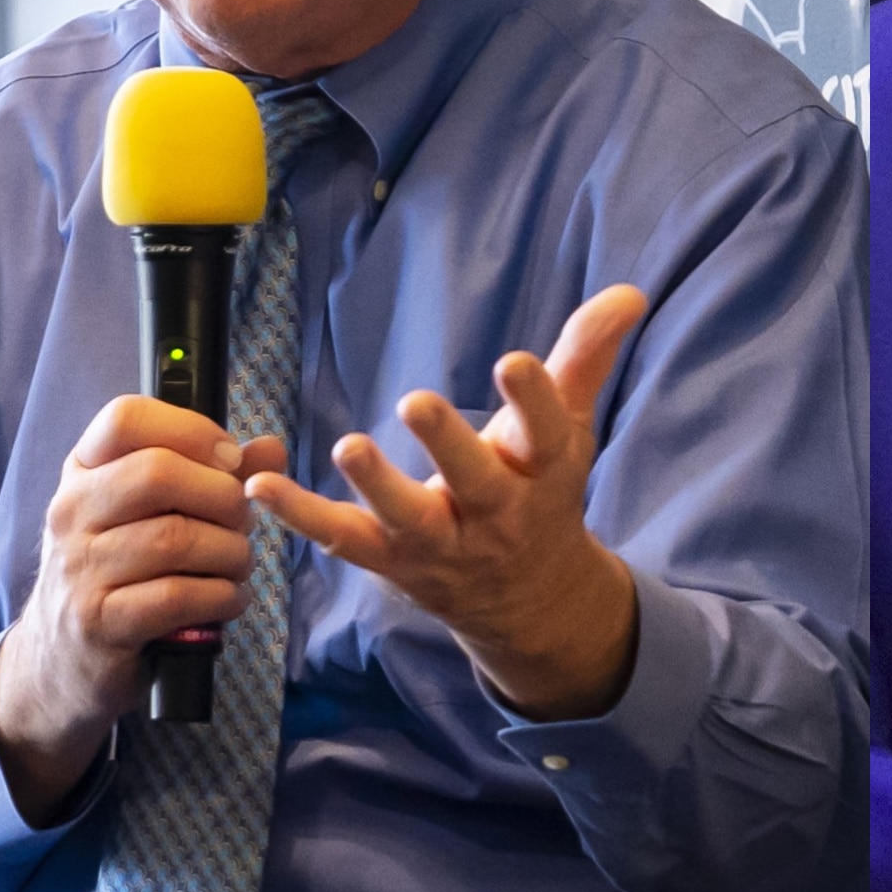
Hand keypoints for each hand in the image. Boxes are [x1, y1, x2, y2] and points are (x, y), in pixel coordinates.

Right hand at [0, 396, 288, 815]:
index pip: (125, 418)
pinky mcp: (99, 621)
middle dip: (224, 498)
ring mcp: (79, 568)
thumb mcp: (156, 515)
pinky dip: (223, 597)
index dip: (192, 429)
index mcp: (83, 472)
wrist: (64, 657)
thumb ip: (216, 477)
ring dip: (231, 553)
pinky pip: (179, 596)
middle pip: (158, 474)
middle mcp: (71, 513)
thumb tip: (271, 448)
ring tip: (237, 565)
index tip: (229, 460)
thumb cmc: (124, 572)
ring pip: (177, 538)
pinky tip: (228, 600)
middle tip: (242, 524)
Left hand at [247, 284, 647, 721]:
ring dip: (377, 486)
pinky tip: (261, 486)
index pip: (546, 433)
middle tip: (417, 401)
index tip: (513, 362)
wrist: (530, 599)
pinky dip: (302, 517)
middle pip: (477, 481)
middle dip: (448, 445)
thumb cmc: (543, 490)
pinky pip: (345, 541)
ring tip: (348, 446)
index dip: (532, 398)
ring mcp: (443, 541)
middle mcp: (498, 513)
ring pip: (409, 518)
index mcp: (544, 472)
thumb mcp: (569, 428)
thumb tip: (629, 291)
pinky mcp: (393, 560)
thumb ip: (586, 356)